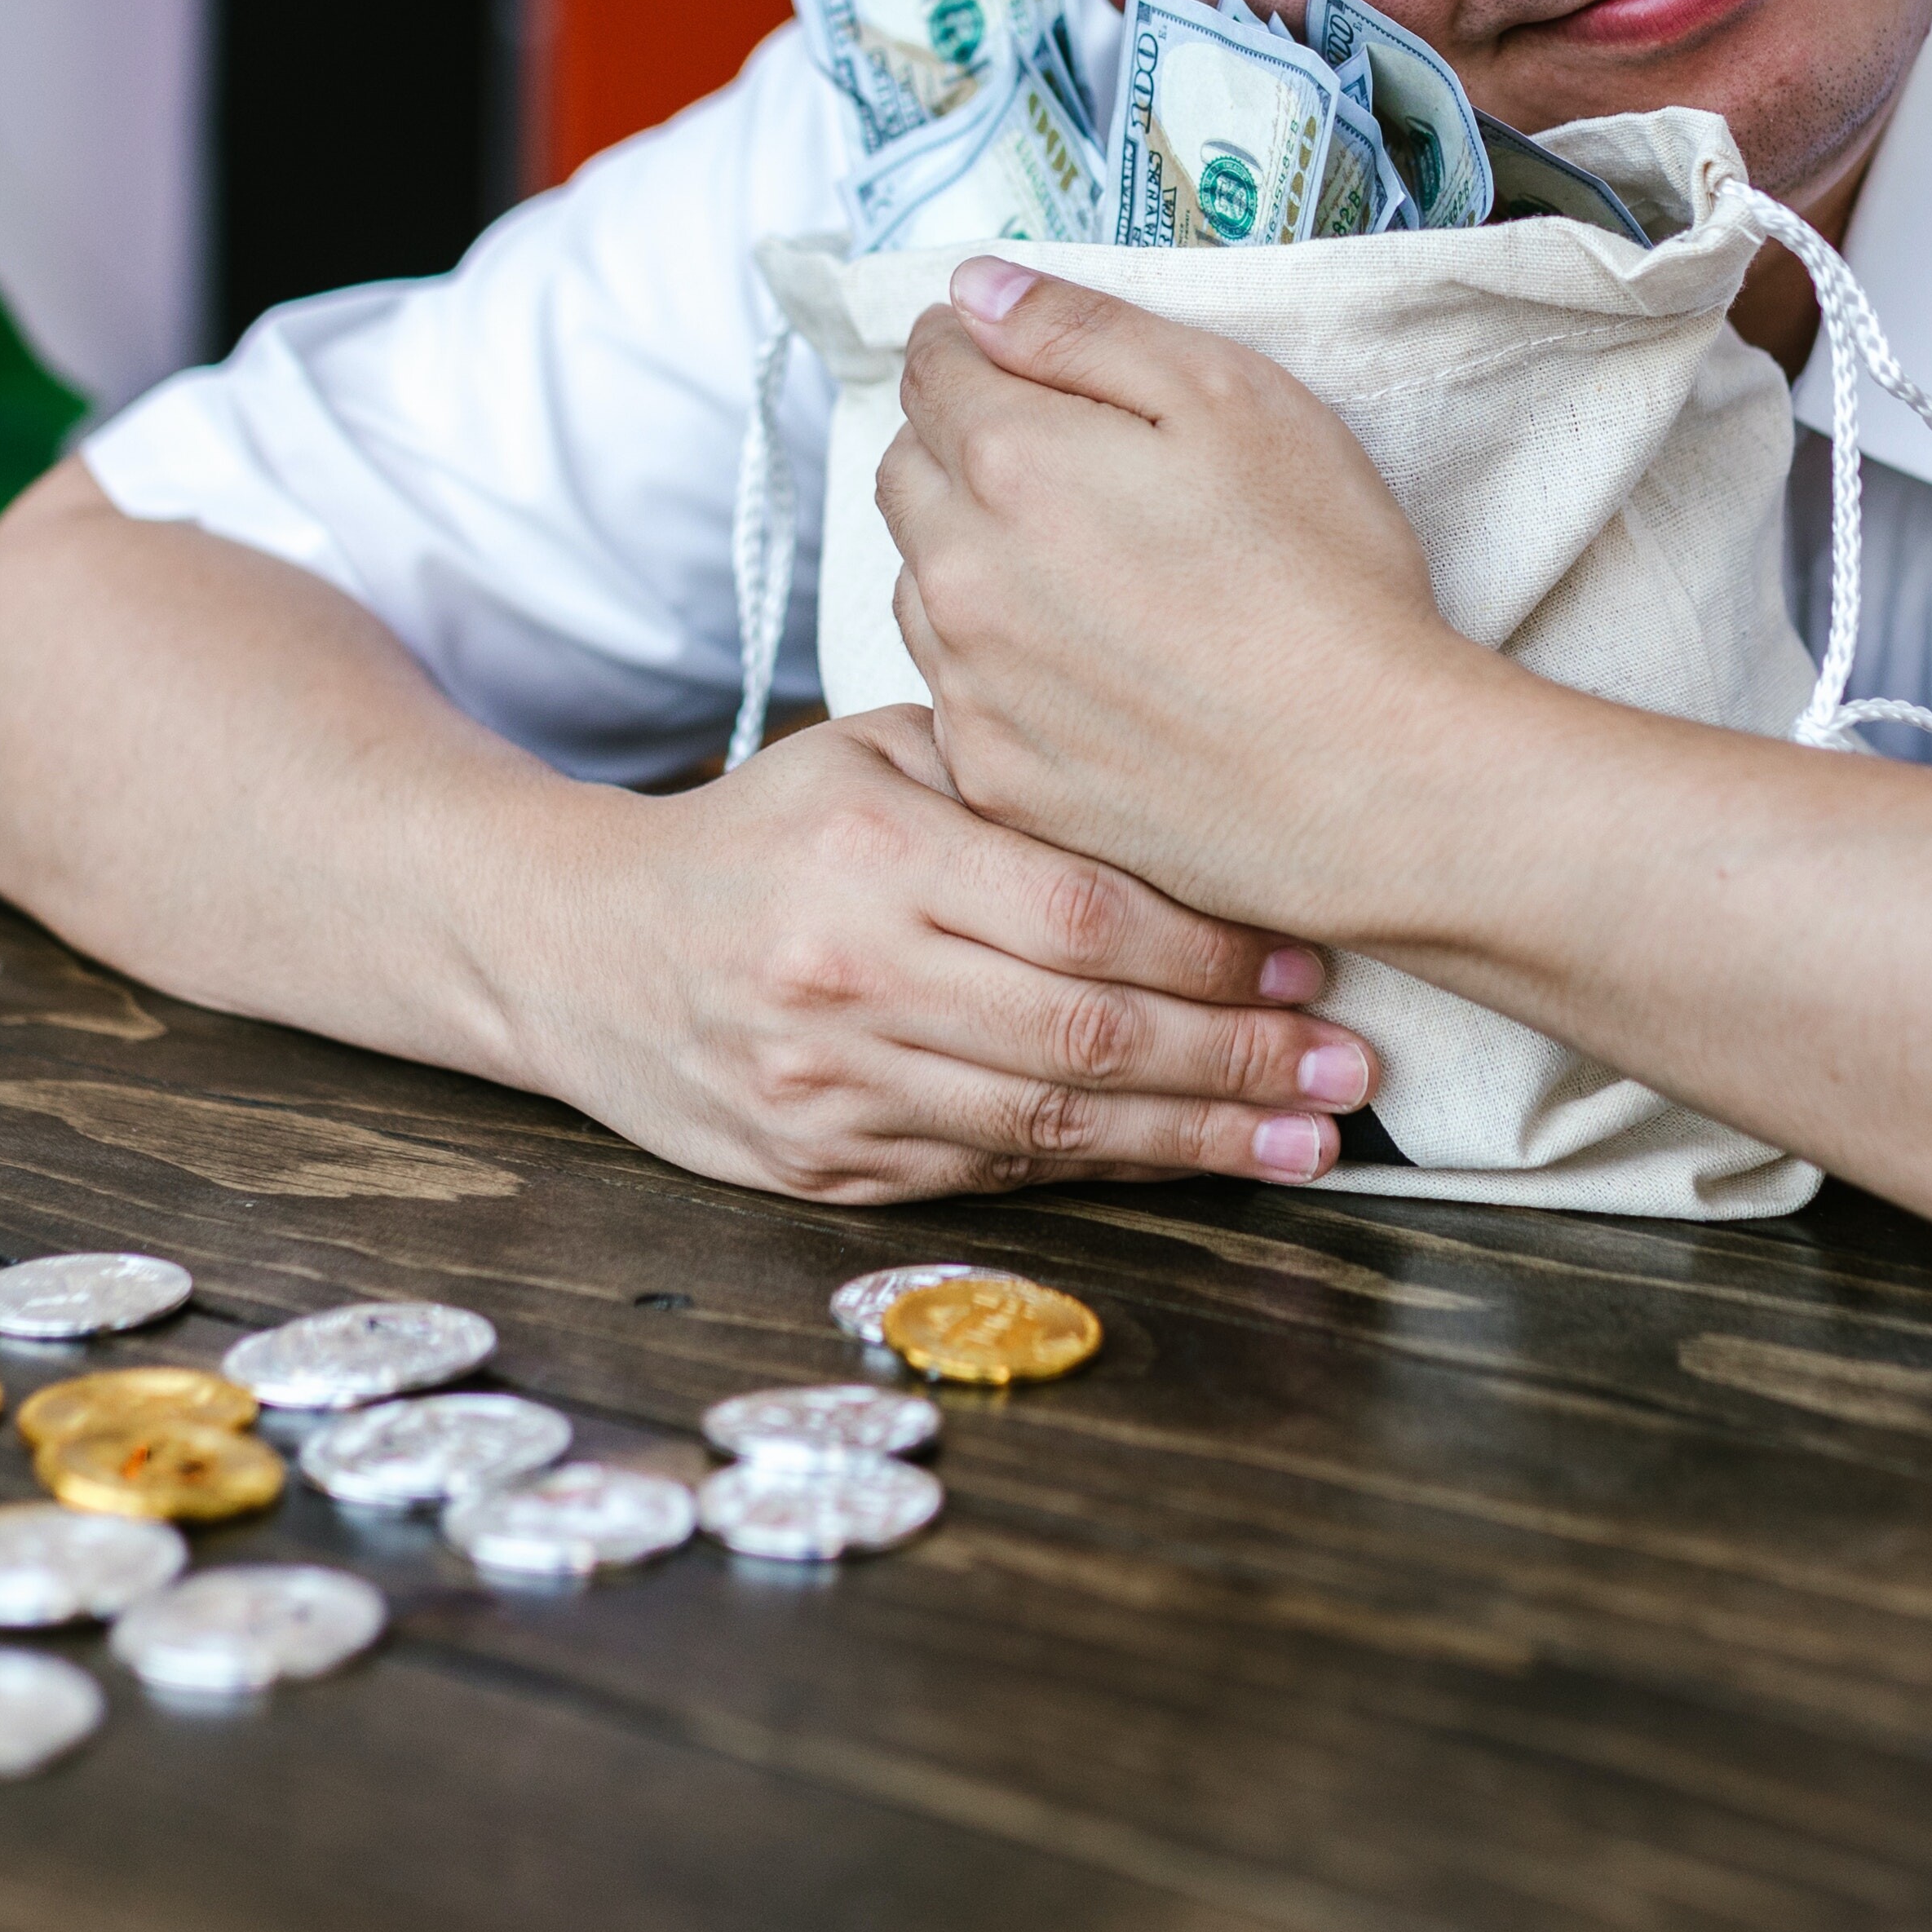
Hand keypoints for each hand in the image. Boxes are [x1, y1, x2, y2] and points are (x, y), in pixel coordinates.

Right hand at [546, 702, 1369, 1198]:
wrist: (581, 948)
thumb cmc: (763, 834)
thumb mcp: (869, 759)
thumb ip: (1009, 781)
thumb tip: (1196, 809)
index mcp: (870, 856)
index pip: (1082, 916)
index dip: (1212, 948)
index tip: (1312, 956)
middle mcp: (848, 980)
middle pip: (1084, 1034)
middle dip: (1237, 1057)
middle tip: (1350, 1068)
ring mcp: (832, 1092)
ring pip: (1049, 1124)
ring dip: (1198, 1138)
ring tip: (1310, 1137)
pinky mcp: (822, 1173)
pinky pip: (992, 1173)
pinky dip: (1104, 1170)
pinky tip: (1191, 1160)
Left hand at [883, 256, 1498, 913]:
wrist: (1370, 780)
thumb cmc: (1325, 580)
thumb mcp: (1232, 397)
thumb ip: (1083, 329)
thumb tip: (973, 289)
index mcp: (1012, 461)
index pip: (928, 364)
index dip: (971, 342)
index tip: (1010, 351)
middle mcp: (962, 574)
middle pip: (906, 469)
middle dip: (959, 440)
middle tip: (1064, 457)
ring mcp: (970, 685)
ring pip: (920, 580)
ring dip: (969, 551)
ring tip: (1085, 565)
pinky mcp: (994, 775)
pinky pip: (952, 689)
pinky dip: (994, 659)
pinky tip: (1087, 662)